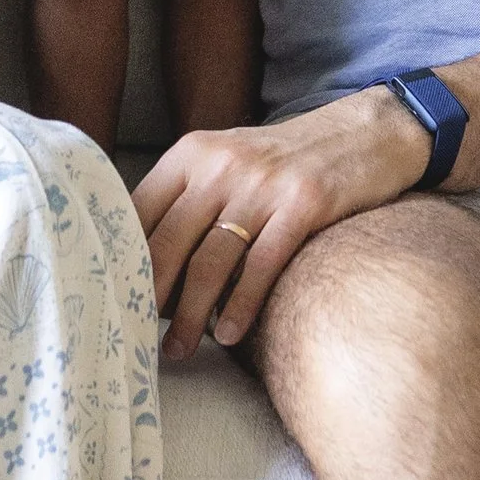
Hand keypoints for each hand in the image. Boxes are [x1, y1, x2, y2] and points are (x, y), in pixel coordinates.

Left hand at [134, 89, 431, 358]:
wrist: (367, 131)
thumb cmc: (288, 158)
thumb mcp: (229, 159)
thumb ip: (188, 195)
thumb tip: (145, 260)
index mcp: (192, 152)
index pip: (139, 211)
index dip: (122, 260)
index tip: (112, 298)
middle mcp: (221, 164)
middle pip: (168, 243)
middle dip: (148, 297)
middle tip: (136, 334)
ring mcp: (263, 184)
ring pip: (210, 262)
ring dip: (190, 315)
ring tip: (179, 348)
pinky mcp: (304, 204)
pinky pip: (261, 266)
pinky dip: (241, 306)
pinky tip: (227, 334)